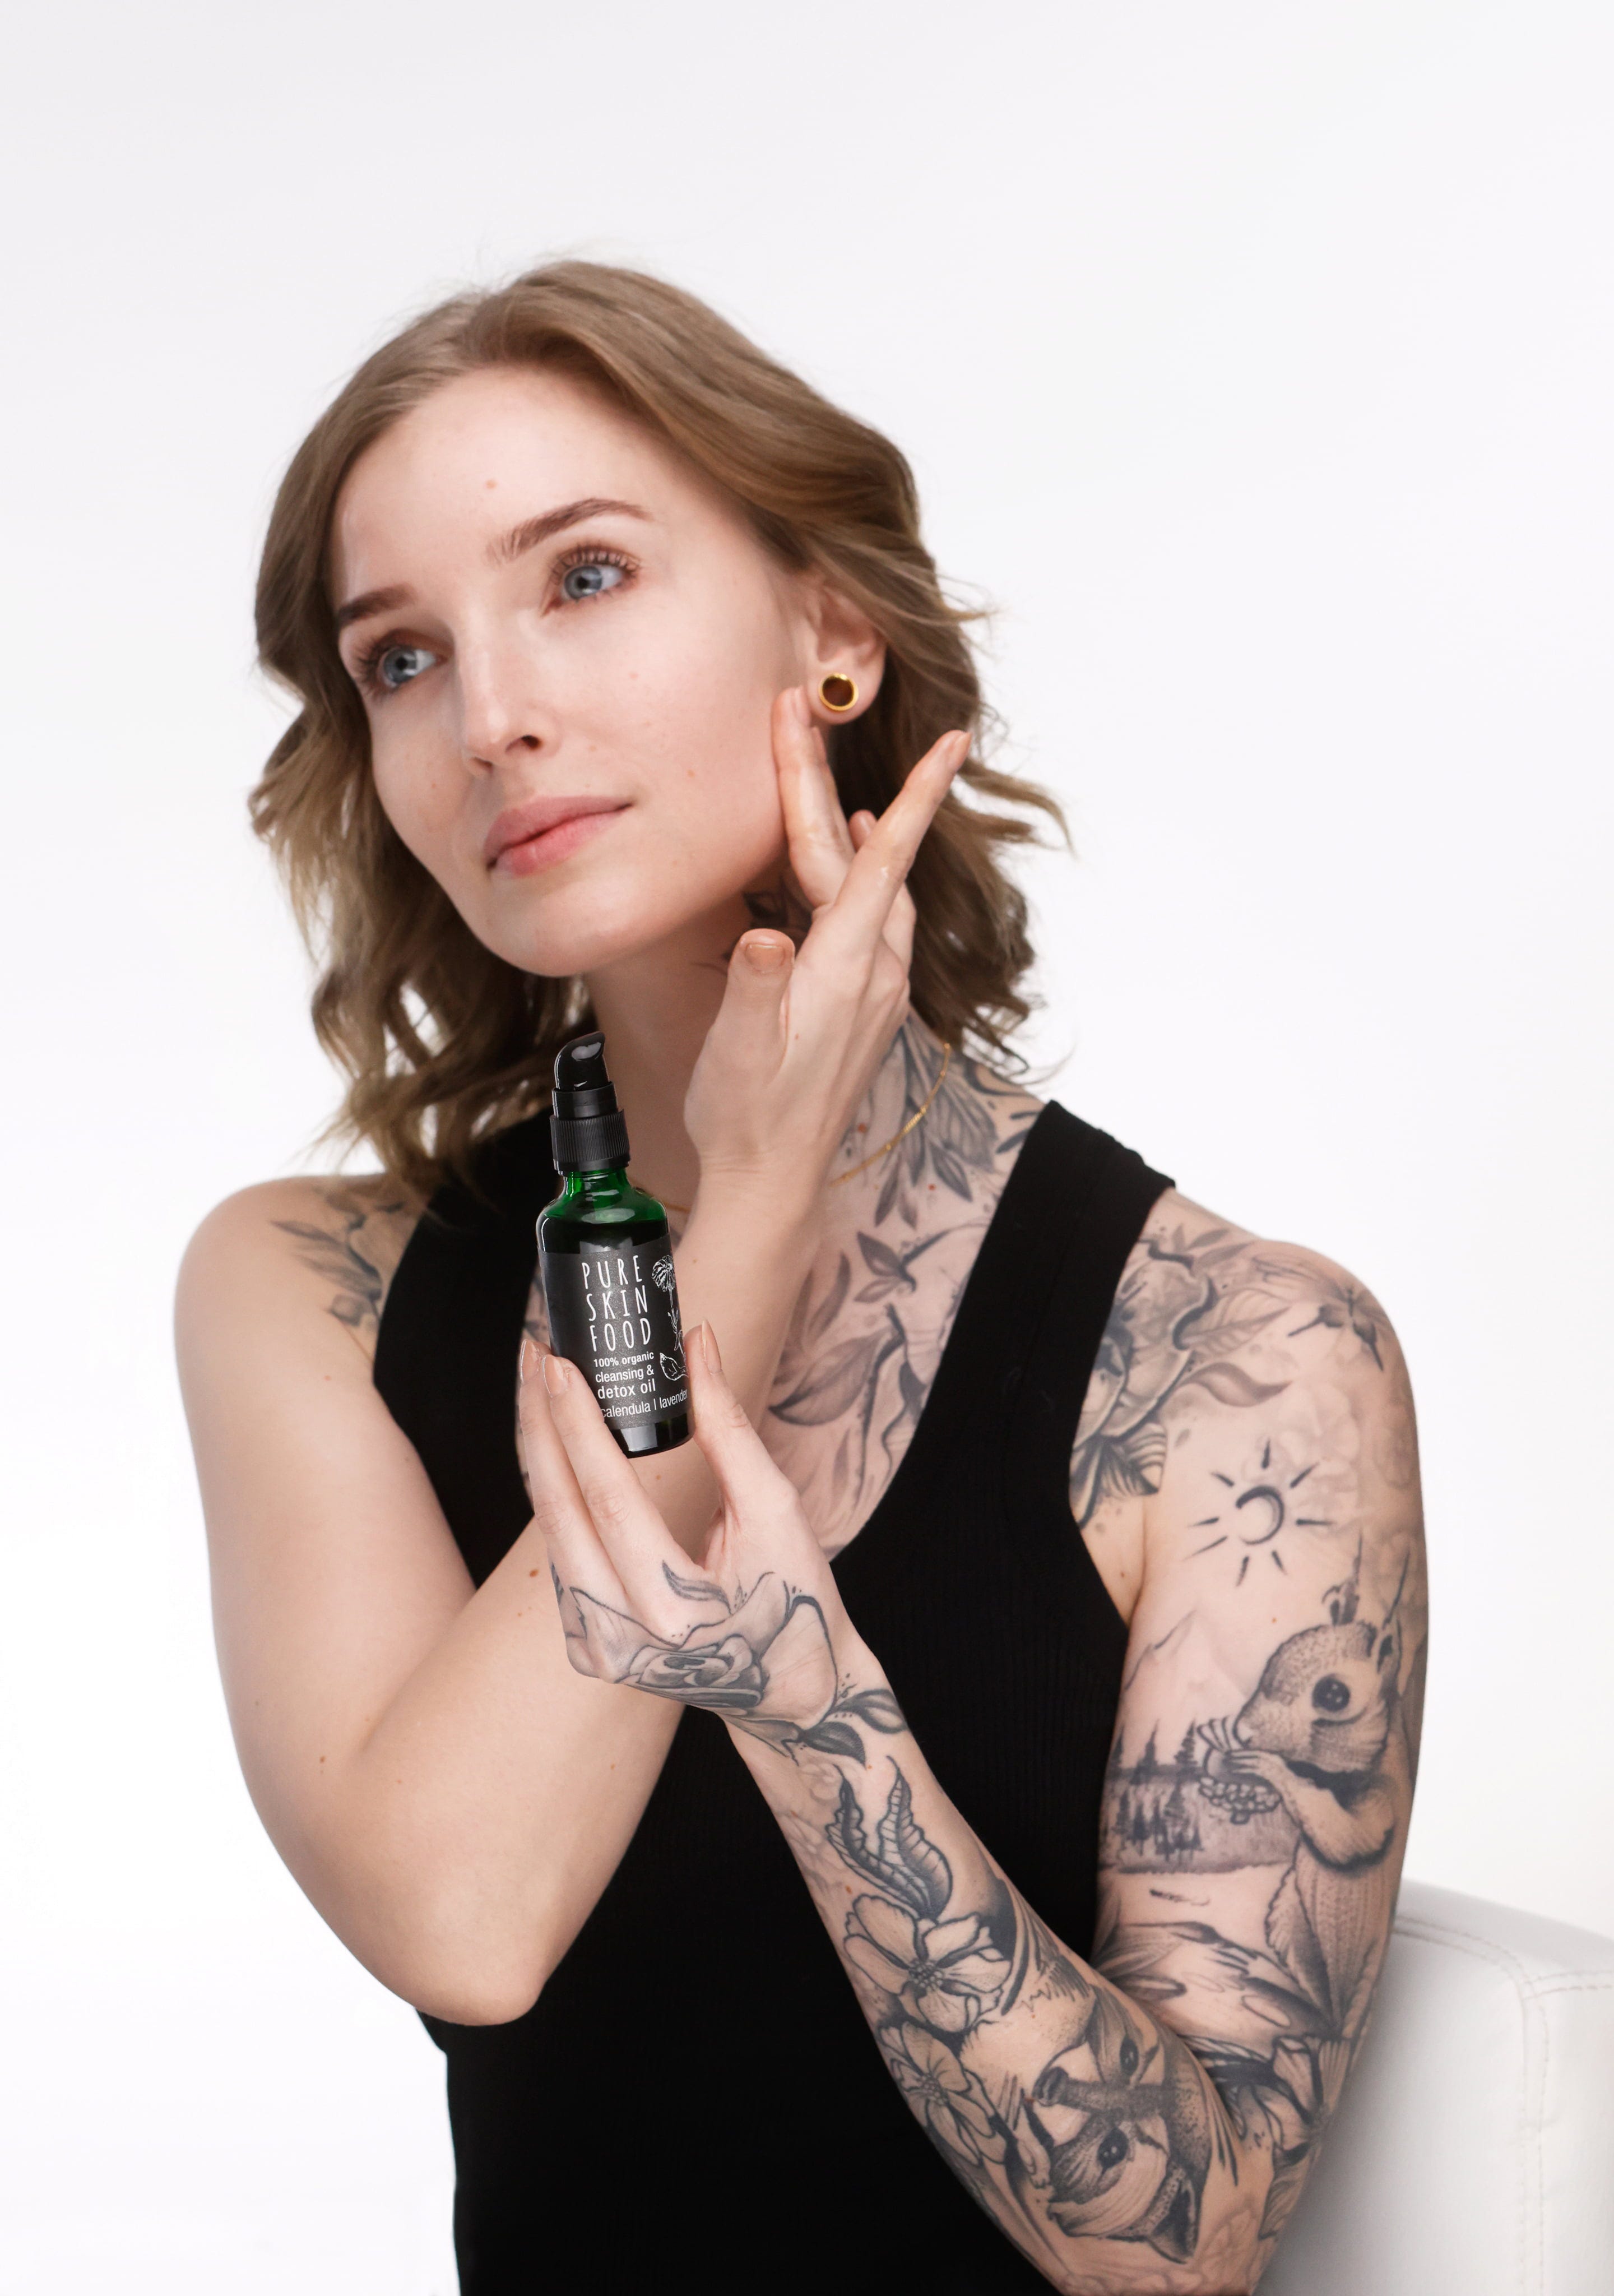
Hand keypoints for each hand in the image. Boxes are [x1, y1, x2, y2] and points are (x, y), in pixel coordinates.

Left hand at [518, 1319, 905, 1764]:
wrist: (790, 1689)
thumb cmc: (795, 1597)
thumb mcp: (777, 1512)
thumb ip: (730, 1431)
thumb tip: (696, 1345)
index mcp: (674, 1613)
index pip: (610, 1501)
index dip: (579, 1426)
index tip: (560, 1365)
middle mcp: (621, 1639)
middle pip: (559, 1515)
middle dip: (540, 1426)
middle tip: (535, 1355)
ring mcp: (596, 1649)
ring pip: (549, 1533)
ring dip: (540, 1453)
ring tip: (538, 1386)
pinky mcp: (586, 1646)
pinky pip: (560, 1555)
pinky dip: (554, 1493)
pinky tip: (552, 1442)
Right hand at [683, 687, 966, 1207]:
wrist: (773, 1179)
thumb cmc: (747, 1116)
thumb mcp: (736, 1051)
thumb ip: (753, 989)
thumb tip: (766, 936)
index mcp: (845, 970)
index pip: (883, 862)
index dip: (918, 796)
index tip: (953, 741)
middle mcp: (873, 972)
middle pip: (863, 858)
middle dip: (828, 783)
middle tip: (801, 716)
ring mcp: (874, 988)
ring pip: (872, 885)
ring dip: (853, 827)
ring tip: (824, 772)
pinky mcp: (862, 1002)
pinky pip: (871, 915)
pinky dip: (862, 871)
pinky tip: (851, 855)